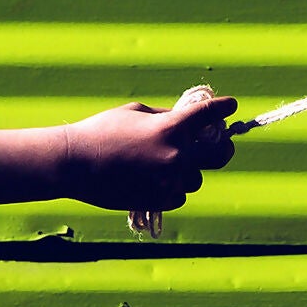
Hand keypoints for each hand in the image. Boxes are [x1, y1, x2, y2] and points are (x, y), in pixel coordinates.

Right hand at [0, 87, 240, 214]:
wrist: (74, 164)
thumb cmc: (102, 131)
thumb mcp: (136, 112)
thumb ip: (167, 118)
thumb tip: (189, 122)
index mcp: (171, 128)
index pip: (208, 115)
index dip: (223, 108)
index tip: (232, 106)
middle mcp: (176, 155)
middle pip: (219, 155)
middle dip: (224, 147)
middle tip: (222, 143)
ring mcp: (169, 180)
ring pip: (196, 178)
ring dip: (187, 170)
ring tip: (163, 164)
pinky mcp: (160, 200)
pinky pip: (179, 195)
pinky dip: (171, 187)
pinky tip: (152, 180)